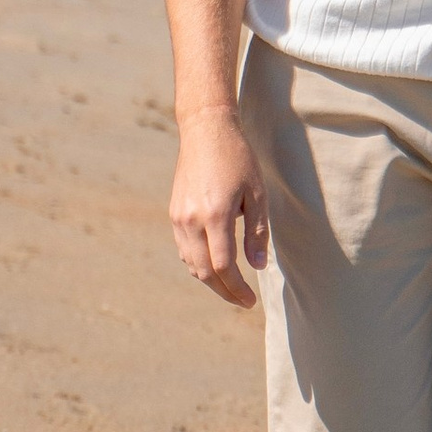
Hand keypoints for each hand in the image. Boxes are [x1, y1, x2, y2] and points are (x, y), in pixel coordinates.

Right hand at [169, 109, 268, 309]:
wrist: (206, 130)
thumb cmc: (238, 158)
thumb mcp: (257, 193)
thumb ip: (257, 232)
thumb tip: (256, 267)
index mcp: (216, 215)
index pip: (223, 267)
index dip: (237, 289)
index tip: (250, 301)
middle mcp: (192, 220)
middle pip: (204, 272)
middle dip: (224, 292)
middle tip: (242, 301)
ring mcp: (179, 218)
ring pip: (191, 263)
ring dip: (210, 281)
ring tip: (231, 287)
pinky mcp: (174, 213)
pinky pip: (184, 249)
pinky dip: (198, 264)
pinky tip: (214, 265)